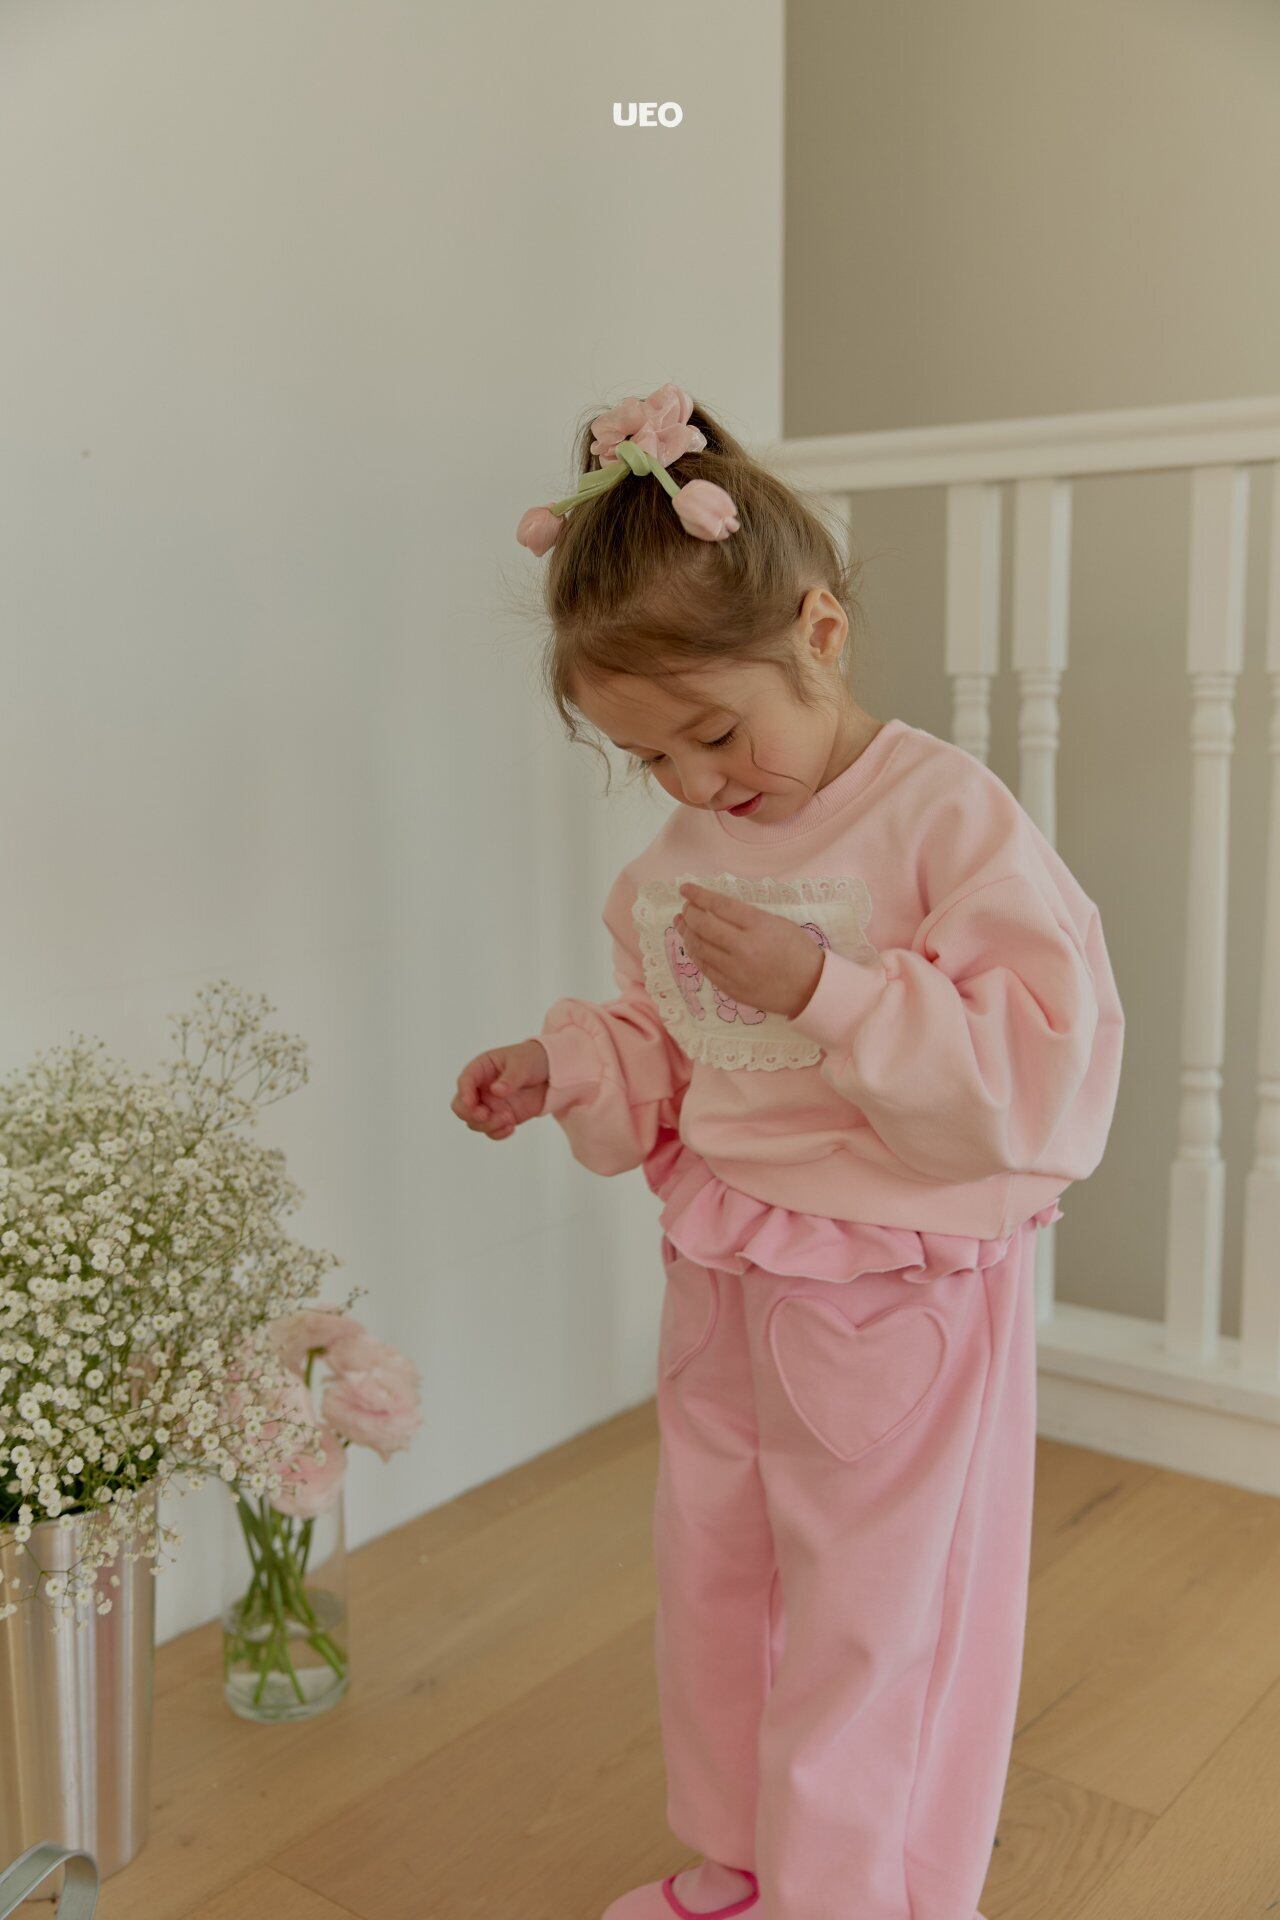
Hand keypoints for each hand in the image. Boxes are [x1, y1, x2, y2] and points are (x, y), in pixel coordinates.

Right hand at [452, 1038, 549, 1140]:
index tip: (470, 1103)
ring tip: (509, 1118)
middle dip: (470, 1113)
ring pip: (474, 1122)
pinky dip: (498, 1133)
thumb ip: (510, 1077)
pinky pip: (491, 1131)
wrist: (550, 1074)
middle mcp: (480, 1089)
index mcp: (481, 1069)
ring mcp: (488, 1105)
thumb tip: (496, 1091)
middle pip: (460, 1106)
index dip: (464, 1092)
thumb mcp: (522, 1064)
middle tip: (485, 1114)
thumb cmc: (531, 1060)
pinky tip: (511, 1127)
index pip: (465, 1081)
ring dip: (488, 1125)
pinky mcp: (499, 1118)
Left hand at [674, 882, 824, 1019]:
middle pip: (703, 925)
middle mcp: (744, 947)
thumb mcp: (778, 923)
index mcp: (759, 926)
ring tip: (682, 924)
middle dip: (689, 913)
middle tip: (686, 908)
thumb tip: (715, 908)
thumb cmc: (798, 950)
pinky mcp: (731, 989)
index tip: (685, 889)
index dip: (698, 895)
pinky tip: (692, 945)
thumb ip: (747, 916)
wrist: (811, 988)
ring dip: (687, 933)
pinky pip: (705, 968)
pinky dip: (695, 954)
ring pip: (699, 948)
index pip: (720, 905)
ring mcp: (735, 970)